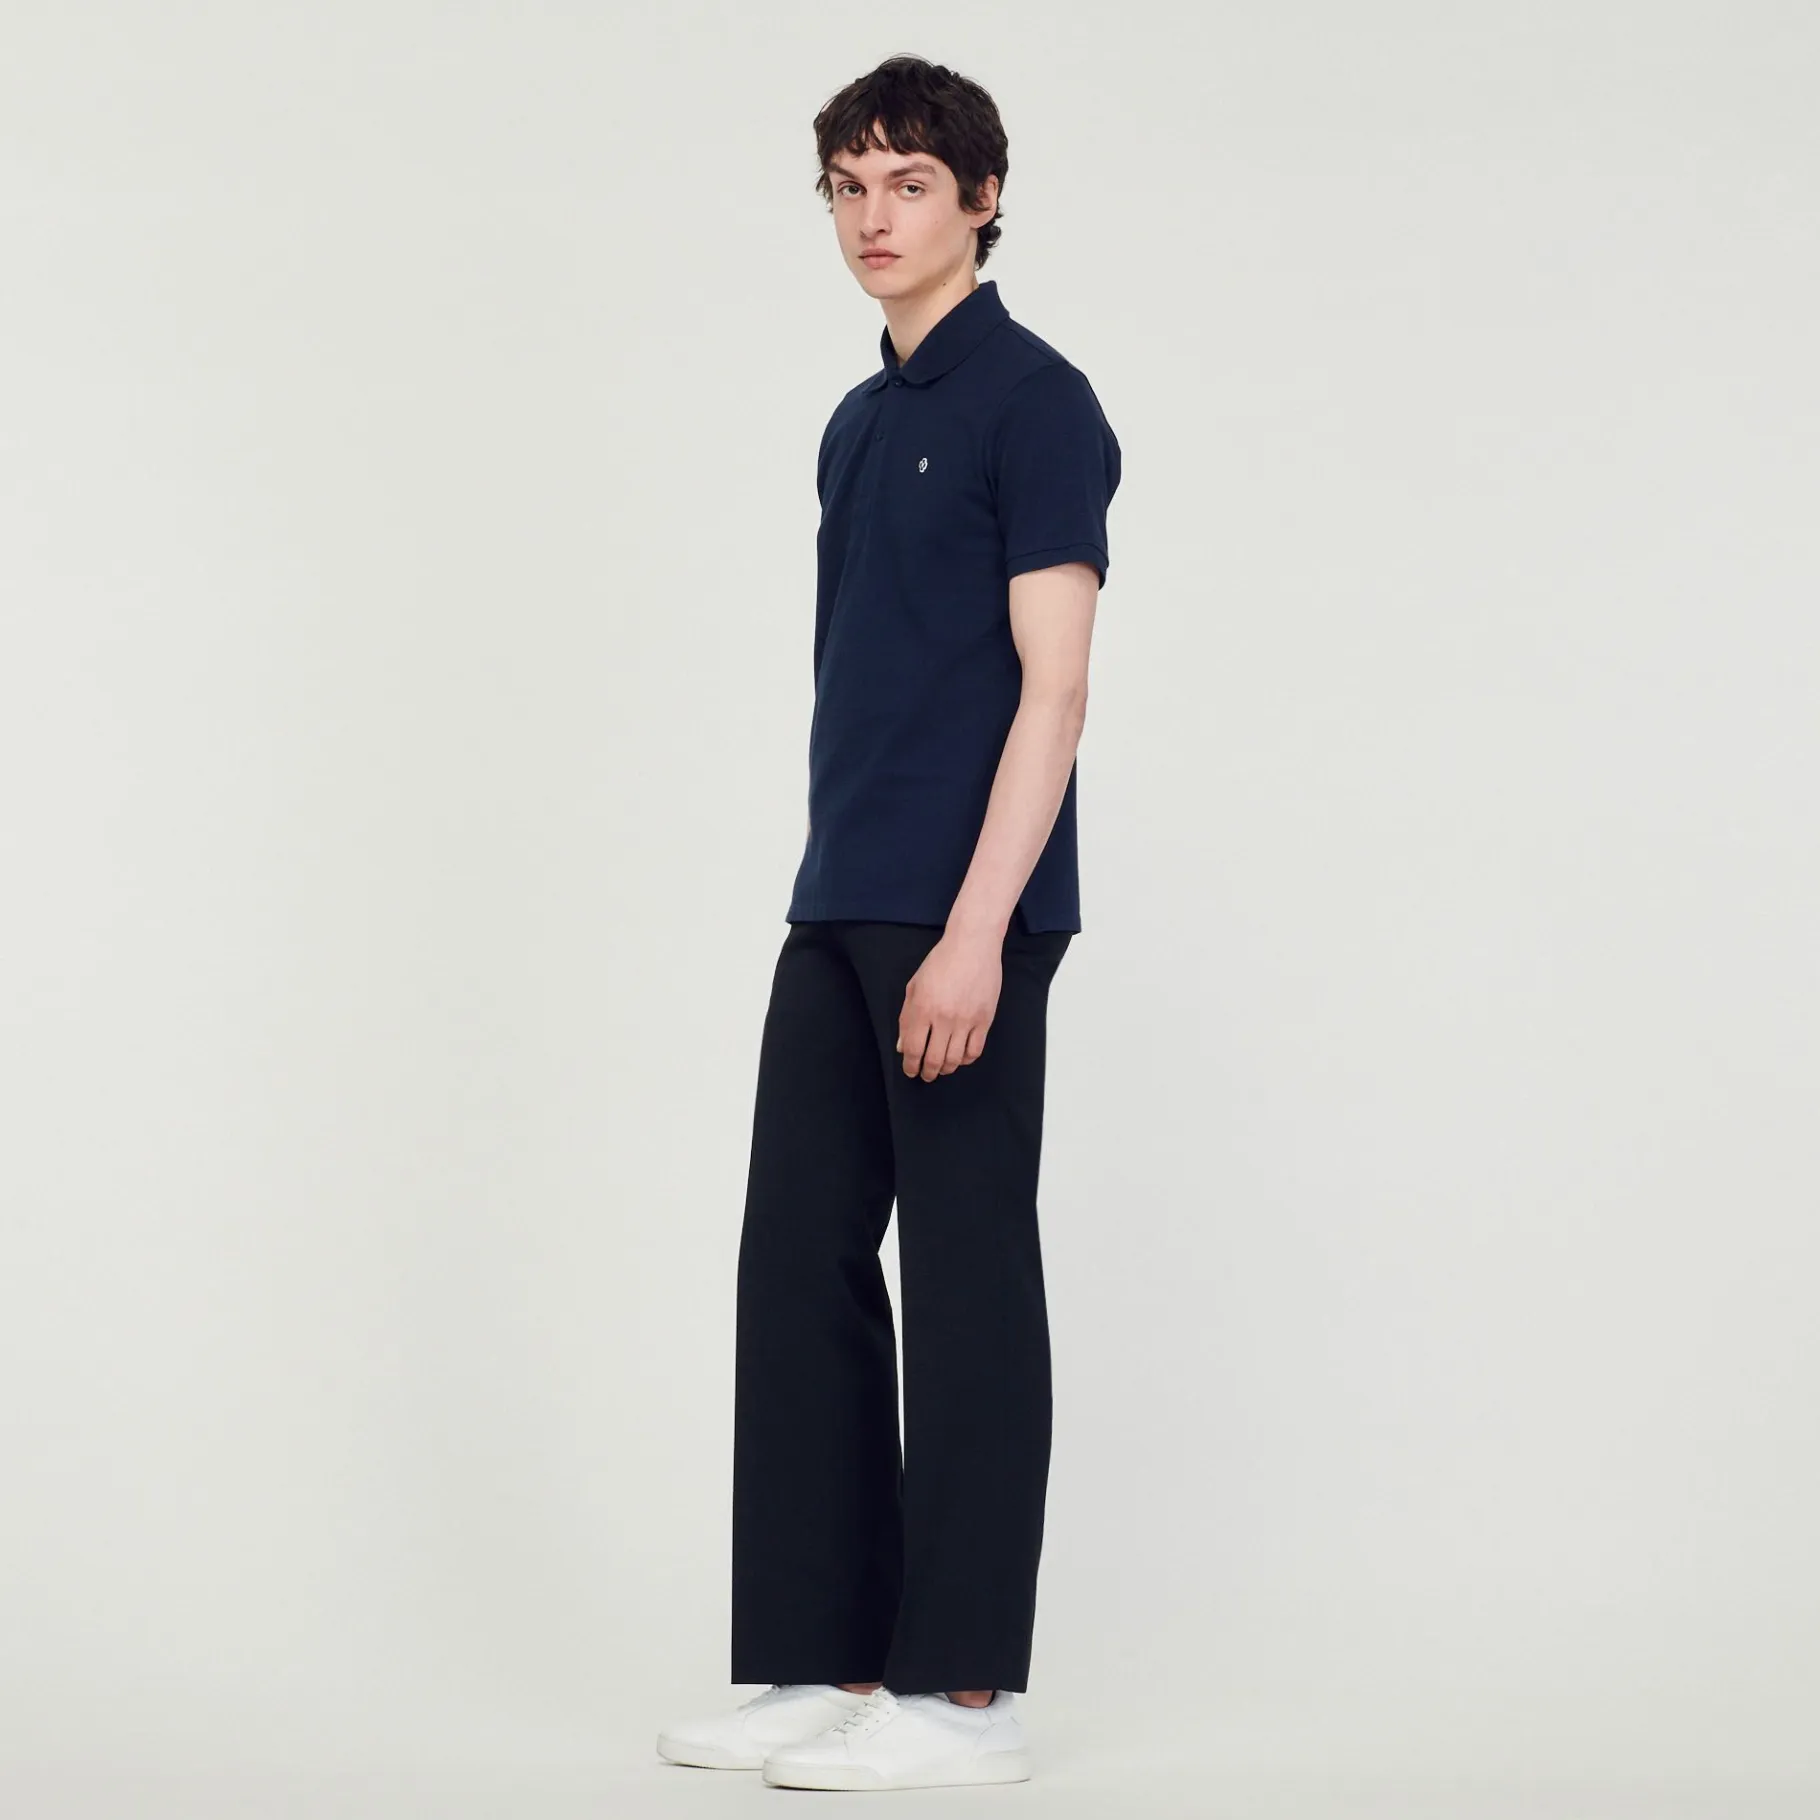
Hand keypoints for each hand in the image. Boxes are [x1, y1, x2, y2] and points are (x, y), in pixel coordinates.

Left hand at [895, 928, 1001, 1078]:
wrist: (972, 946)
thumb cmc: (940, 962)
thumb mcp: (915, 986)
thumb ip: (906, 1017)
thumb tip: (902, 1046)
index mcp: (922, 1008)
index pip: (912, 1048)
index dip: (910, 1065)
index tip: (910, 1070)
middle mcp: (943, 1018)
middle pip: (933, 1059)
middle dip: (927, 1072)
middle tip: (925, 1075)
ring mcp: (966, 1020)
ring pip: (954, 1059)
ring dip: (945, 1069)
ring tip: (942, 1068)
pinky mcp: (984, 1020)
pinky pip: (974, 1051)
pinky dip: (965, 1059)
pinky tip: (959, 1057)